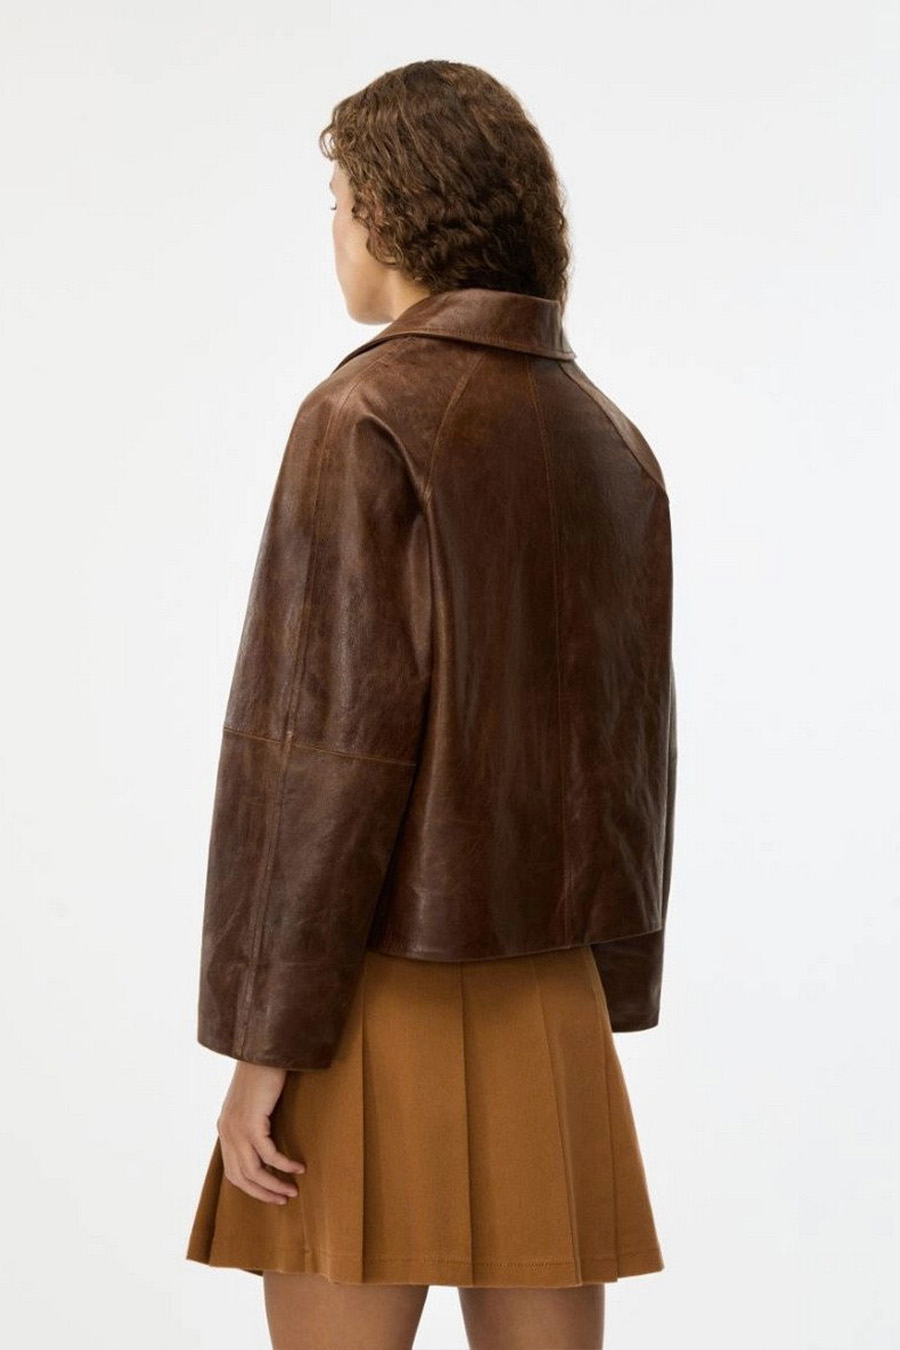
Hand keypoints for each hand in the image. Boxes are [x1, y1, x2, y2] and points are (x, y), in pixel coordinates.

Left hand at [217, 1060, 306, 1204]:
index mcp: (225, 1129)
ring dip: (275, 1185)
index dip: (252, 1188)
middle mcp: (227, 1132)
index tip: (271, 1193)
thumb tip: (265, 1143)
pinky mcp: (251, 1123)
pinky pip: (269, 1155)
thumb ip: (251, 1122)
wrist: (263, 1050)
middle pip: (241, 1177)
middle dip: (263, 1192)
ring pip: (254, 1171)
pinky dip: (284, 1165)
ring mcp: (237, 1129)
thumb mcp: (251, 1102)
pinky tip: (299, 1167)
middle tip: (284, 1198)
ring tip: (293, 1190)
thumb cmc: (263, 1073)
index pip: (233, 1172)